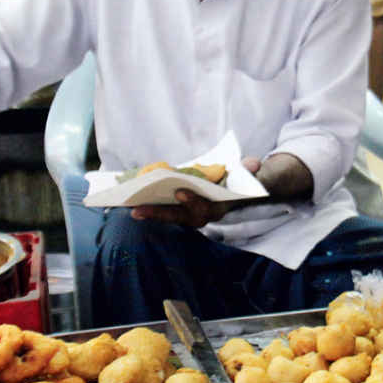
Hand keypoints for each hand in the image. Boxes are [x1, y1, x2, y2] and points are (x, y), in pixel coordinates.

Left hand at [128, 157, 262, 228]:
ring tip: (130, 207)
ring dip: (150, 214)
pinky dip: (149, 208)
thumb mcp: (248, 173)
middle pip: (179, 218)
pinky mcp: (180, 211)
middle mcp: (203, 215)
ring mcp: (190, 215)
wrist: (240, 190)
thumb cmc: (241, 180)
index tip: (179, 192)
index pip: (204, 208)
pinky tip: (132, 201)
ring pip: (169, 216)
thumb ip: (250, 169)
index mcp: (219, 207)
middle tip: (137, 210)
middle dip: (158, 214)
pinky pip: (163, 211)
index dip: (192, 201)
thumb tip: (252, 164)